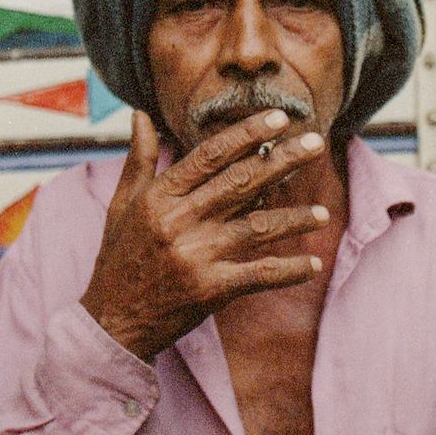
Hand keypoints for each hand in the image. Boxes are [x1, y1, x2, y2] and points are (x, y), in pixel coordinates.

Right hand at [81, 108, 330, 362]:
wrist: (112, 320)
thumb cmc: (119, 257)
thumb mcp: (121, 204)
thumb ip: (139, 159)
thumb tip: (141, 114)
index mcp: (160, 197)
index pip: (210, 156)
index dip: (246, 134)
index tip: (278, 119)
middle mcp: (179, 221)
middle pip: (240, 182)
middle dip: (281, 161)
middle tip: (315, 145)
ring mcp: (196, 256)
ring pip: (257, 227)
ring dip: (294, 218)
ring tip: (323, 214)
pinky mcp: (210, 289)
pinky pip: (259, 274)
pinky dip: (288, 270)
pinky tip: (313, 265)